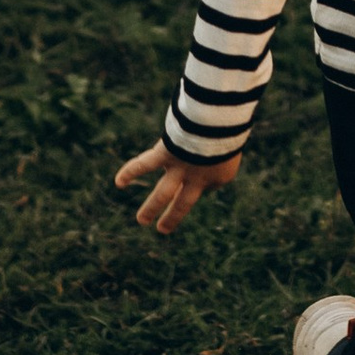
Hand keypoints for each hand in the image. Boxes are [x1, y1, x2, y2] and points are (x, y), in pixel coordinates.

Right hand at [113, 138, 238, 233]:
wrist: (220, 125)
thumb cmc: (231, 126)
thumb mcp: (235, 139)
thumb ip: (224, 144)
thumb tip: (211, 140)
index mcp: (220, 175)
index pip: (211, 184)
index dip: (210, 175)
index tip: (215, 159)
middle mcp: (198, 178)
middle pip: (183, 202)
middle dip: (172, 216)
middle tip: (162, 229)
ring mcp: (181, 168)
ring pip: (162, 194)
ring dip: (151, 207)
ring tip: (141, 220)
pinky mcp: (166, 154)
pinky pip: (145, 164)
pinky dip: (130, 171)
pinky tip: (119, 181)